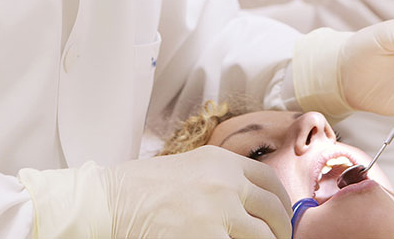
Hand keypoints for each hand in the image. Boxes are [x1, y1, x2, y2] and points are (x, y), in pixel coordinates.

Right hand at [19, 145, 291, 238]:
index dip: (283, 203)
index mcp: (224, 162)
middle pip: (274, 212)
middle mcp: (227, 184)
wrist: (110, 202)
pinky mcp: (207, 238)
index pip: (271, 182)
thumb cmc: (142, 187)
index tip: (282, 217)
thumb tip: (252, 200)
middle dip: (280, 230)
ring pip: (262, 237)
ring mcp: (219, 213)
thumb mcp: (190, 167)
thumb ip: (223, 178)